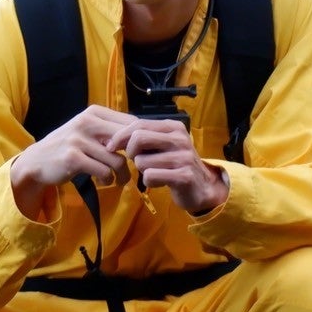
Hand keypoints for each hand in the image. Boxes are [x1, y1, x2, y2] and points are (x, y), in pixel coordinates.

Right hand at [10, 104, 134, 214]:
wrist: (36, 161)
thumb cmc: (68, 147)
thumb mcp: (88, 132)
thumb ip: (111, 131)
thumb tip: (144, 138)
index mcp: (93, 113)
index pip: (131, 122)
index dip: (139, 141)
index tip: (137, 154)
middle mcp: (86, 122)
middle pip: (127, 140)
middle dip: (135, 157)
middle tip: (133, 168)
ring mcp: (78, 140)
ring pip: (117, 160)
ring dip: (122, 175)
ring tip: (119, 179)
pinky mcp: (73, 158)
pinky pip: (104, 172)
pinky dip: (108, 180)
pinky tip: (103, 181)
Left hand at [104, 118, 228, 213]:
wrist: (201, 187)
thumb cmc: (173, 164)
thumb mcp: (160, 145)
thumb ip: (141, 137)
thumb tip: (111, 138)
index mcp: (173, 127)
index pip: (139, 124)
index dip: (120, 135)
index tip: (110, 146)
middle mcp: (180, 139)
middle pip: (138, 138)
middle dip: (130, 152)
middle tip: (136, 160)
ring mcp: (184, 157)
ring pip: (142, 161)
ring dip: (143, 170)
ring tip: (156, 172)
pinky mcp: (184, 176)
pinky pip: (150, 176)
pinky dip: (150, 182)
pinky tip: (161, 182)